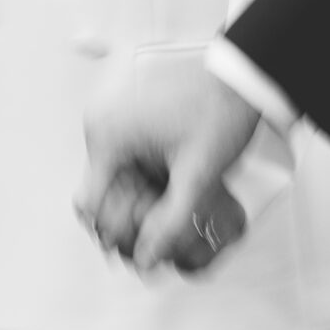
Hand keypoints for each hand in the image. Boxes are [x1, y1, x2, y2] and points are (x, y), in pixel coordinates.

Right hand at [75, 68, 260, 272]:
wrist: (240, 69)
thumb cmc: (221, 113)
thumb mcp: (200, 176)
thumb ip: (171, 223)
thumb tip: (145, 260)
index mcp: (108, 136)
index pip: (90, 205)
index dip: (114, 232)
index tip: (141, 242)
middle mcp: (99, 120)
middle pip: (98, 190)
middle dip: (125, 214)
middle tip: (160, 227)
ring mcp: (109, 109)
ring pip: (109, 172)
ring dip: (132, 193)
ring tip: (170, 199)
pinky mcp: (123, 105)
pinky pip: (119, 151)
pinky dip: (136, 171)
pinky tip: (166, 176)